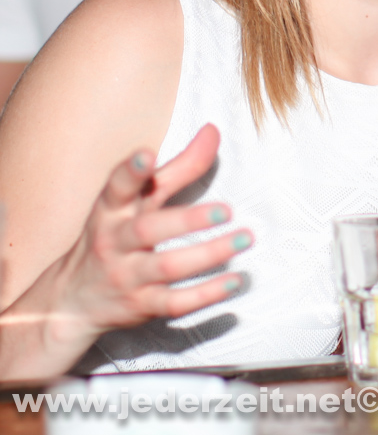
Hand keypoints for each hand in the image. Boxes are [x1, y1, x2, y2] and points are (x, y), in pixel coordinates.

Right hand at [0, 124, 251, 379]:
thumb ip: (177, 168)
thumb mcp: (136, 200)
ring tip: (245, 238)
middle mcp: (115, 241)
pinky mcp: (141, 305)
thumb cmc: (115, 234)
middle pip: (148, 230)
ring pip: (168, 266)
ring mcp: (127, 276)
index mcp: (111, 209)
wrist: (72, 300)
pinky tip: (236, 280)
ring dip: (209, 254)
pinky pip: (176, 302)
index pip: (118, 186)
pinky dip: (207, 294)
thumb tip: (214, 131)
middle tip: (226, 210)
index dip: (131, 171)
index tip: (146, 155)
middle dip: (188, 221)